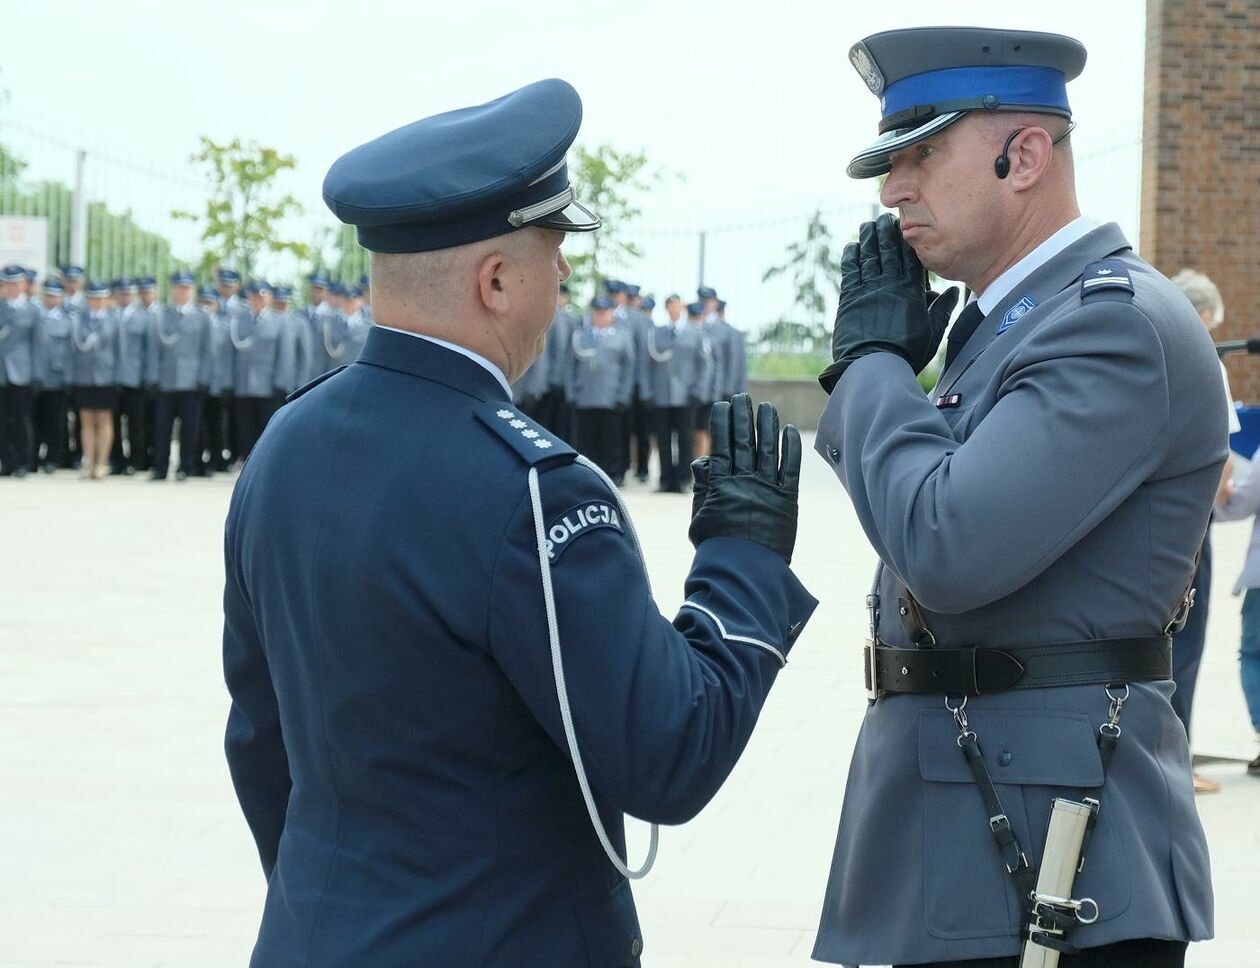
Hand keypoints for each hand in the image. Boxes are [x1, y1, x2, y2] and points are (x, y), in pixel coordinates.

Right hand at [688, 393, 801, 562]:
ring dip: (767, 427)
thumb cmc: (717, 548)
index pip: (721, 447)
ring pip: (768, 450)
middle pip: (744, 443)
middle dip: (743, 418)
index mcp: (721, 486)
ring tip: (767, 408)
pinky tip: (789, 432)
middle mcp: (744, 483)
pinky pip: (789, 470)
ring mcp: (767, 490)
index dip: (722, 424)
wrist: (743, 572)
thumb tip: (703, 461)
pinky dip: (790, 450)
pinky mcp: (787, 501)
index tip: (722, 406)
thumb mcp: (699, 518)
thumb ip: (702, 488)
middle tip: (743, 399)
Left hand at [818, 213, 959, 391]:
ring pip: (868, 256)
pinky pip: (850, 271)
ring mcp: (868, 289)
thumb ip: (943, 310)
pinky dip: (851, 257)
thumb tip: (955, 292)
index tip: (905, 225)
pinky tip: (852, 247)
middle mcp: (889, 285)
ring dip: (867, 239)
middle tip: (884, 217)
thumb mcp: (932, 333)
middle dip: (886, 232)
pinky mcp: (849, 299)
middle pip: (888, 250)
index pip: (910, 257)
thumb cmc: (907, 353)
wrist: (875, 366)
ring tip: (868, 225)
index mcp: (911, 291)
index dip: (907, 239)